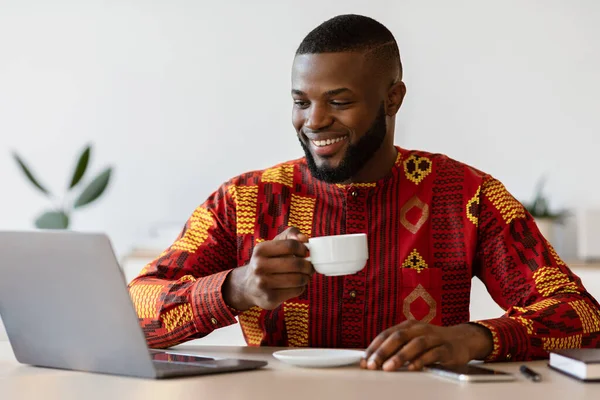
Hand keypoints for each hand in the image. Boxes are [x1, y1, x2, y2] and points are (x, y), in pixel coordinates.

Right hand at [223, 227, 312, 310]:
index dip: (303, 249)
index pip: (291, 245)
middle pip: (296, 264)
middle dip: (308, 266)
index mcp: (260, 250)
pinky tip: (296, 285)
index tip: (305, 253)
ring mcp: (263, 284)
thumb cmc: (266, 262)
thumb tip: (304, 238)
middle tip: (310, 267)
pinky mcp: (270, 298)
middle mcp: (259, 266)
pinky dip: (301, 287)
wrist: (247, 286)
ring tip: (304, 276)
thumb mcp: (273, 245)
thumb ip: (289, 235)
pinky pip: (296, 291)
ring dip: (306, 277)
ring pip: (298, 279)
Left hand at [360, 320, 492, 371]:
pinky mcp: (446, 348)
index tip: (364, 360)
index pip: (387, 334)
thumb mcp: (413, 340)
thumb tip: (374, 360)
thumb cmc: (433, 342)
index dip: (374, 347)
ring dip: (399, 356)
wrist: (462, 340)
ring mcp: (434, 337)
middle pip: (398, 337)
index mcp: (408, 325)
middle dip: (383, 351)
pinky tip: (412, 368)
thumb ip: (397, 347)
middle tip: (372, 365)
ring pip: (415, 344)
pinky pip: (433, 353)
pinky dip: (421, 360)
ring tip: (388, 368)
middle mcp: (419, 329)